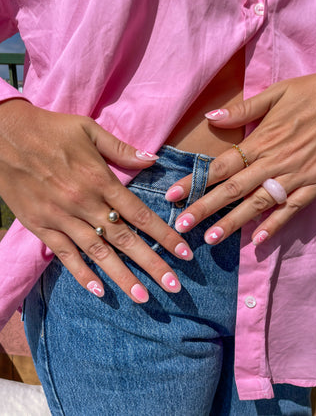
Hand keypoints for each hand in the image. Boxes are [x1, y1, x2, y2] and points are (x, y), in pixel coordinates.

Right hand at [0, 100, 192, 301]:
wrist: (3, 136)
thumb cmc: (50, 130)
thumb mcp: (89, 130)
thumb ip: (122, 149)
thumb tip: (154, 160)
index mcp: (100, 180)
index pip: (139, 214)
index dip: (164, 235)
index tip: (184, 253)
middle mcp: (84, 203)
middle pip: (125, 240)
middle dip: (151, 264)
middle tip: (174, 286)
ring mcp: (62, 218)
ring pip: (98, 253)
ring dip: (122, 277)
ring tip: (143, 298)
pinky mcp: (42, 226)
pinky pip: (65, 255)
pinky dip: (81, 274)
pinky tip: (99, 292)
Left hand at [165, 73, 315, 244]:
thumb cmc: (314, 94)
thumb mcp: (279, 93)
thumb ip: (245, 110)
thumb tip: (211, 116)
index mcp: (261, 140)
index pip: (220, 166)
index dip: (195, 182)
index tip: (173, 196)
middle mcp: (273, 162)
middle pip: (232, 189)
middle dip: (205, 209)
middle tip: (181, 227)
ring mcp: (294, 176)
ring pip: (258, 204)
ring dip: (233, 223)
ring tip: (210, 239)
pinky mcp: (313, 184)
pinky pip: (292, 209)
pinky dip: (275, 224)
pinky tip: (258, 240)